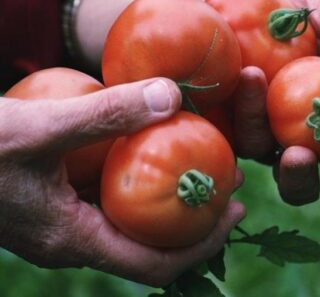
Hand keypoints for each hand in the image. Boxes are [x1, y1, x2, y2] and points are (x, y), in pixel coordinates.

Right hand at [0, 78, 244, 285]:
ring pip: (127, 223)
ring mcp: (60, 224)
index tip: (237, 210)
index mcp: (72, 241)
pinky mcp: (52, 202)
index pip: (156, 265)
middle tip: (229, 181)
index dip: (203, 243)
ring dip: (166, 198)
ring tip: (201, 163)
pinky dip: (136, 183)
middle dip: (194, 219)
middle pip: (148, 246)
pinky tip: (151, 150)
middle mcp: (69, 241)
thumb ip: (106, 113)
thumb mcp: (40, 127)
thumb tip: (172, 95)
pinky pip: (106, 201)